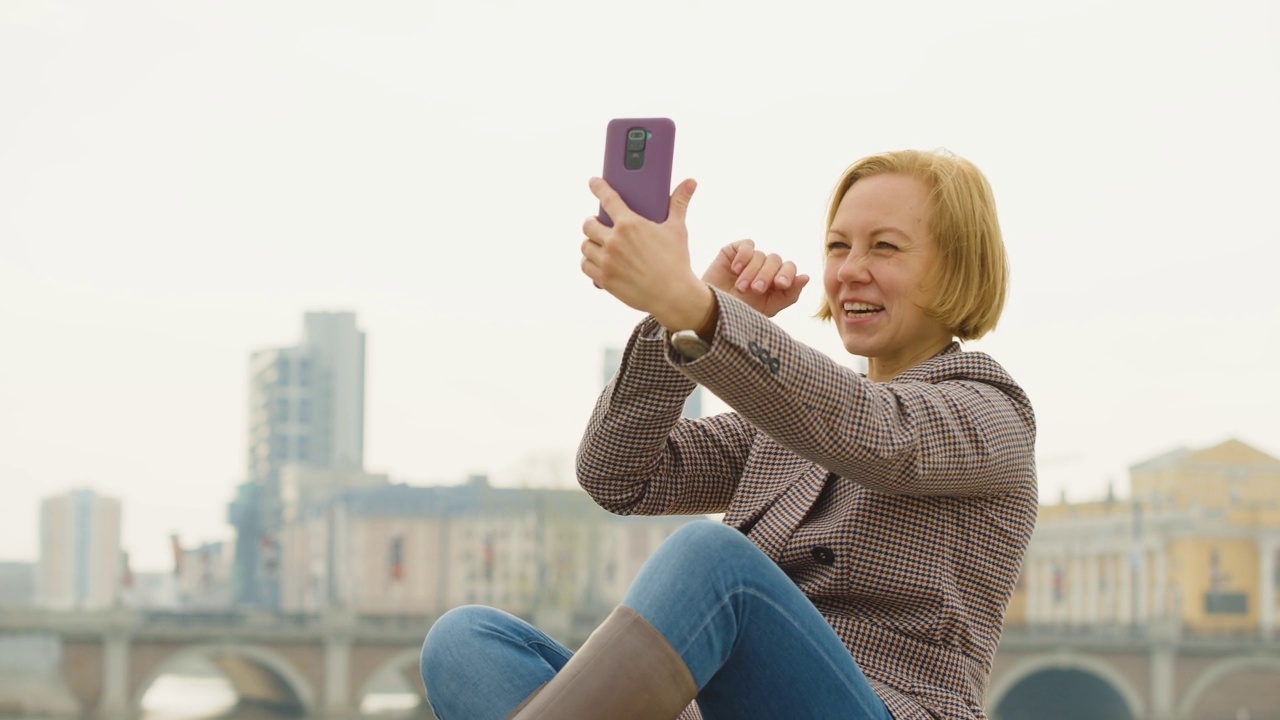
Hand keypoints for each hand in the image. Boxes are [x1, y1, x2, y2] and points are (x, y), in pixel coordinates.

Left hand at [581, 177, 713, 330]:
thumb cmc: (676, 261)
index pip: (608, 199)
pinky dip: (589, 262)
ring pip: (585, 246)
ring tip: (598, 243)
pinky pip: (585, 266)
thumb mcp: (677, 229)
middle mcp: (614, 241)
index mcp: (630, 224)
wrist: (673, 295)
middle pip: (588, 225)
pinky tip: (596, 260)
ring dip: (590, 243)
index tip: (593, 182)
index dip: (599, 188)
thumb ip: (679, 203)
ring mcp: (607, 261)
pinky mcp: (604, 279)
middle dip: (592, 222)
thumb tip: (690, 182)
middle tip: (599, 224)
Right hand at [701, 239, 809, 317]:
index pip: (789, 268)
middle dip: (767, 275)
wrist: (709, 311)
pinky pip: (747, 245)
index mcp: (775, 280)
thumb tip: (806, 277)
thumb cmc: (739, 313)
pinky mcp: (733, 251)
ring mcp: (749, 258)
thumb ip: (789, 295)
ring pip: (761, 255)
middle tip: (756, 289)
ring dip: (751, 272)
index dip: (787, 274)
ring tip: (740, 288)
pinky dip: (743, 256)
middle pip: (776, 260)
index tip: (780, 284)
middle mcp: (764, 267)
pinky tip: (735, 270)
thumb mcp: (767, 308)